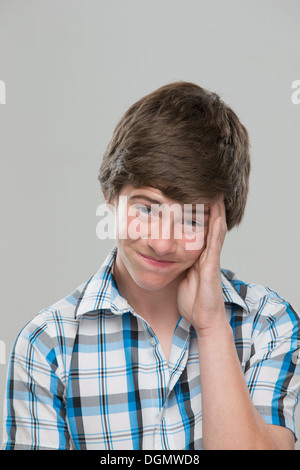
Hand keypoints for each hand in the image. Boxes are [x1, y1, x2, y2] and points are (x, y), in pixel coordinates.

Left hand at [177, 196, 227, 334]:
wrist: (202, 319)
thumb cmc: (192, 299)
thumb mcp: (180, 275)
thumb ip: (176, 263)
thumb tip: (162, 253)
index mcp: (198, 255)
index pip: (199, 228)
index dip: (197, 212)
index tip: (192, 195)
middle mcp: (207, 254)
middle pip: (209, 225)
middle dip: (209, 206)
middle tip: (208, 187)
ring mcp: (211, 260)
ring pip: (215, 231)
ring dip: (216, 212)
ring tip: (216, 194)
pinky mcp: (212, 267)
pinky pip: (215, 246)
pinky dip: (216, 230)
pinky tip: (216, 217)